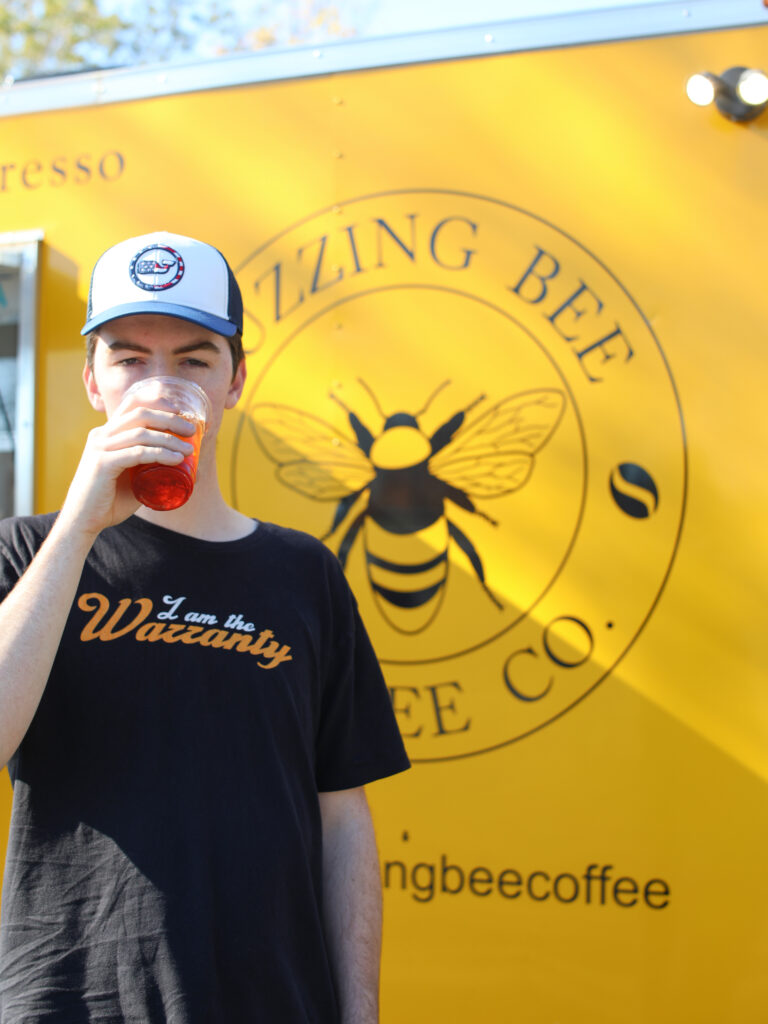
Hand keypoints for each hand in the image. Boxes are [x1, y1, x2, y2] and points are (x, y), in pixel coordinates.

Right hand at [57, 396, 196, 539]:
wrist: (83, 521)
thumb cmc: (110, 501)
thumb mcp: (131, 477)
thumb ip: (148, 467)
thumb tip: (183, 465)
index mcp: (106, 434)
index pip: (132, 405)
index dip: (158, 403)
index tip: (180, 412)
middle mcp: (101, 435)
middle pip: (140, 414)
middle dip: (169, 418)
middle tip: (191, 430)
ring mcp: (100, 448)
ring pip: (141, 433)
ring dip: (170, 439)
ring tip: (189, 450)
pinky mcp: (102, 464)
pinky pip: (137, 453)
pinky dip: (160, 454)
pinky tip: (176, 459)